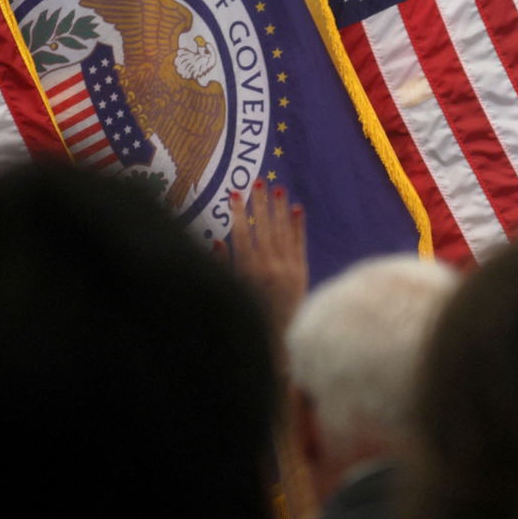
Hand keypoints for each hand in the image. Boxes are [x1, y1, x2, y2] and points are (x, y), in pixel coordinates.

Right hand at [227, 181, 308, 339]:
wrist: (279, 338)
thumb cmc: (250, 316)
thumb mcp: (231, 292)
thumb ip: (223, 267)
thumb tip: (216, 240)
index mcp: (247, 271)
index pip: (241, 234)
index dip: (238, 213)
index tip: (234, 193)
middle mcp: (268, 266)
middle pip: (263, 228)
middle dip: (260, 203)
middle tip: (258, 181)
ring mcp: (287, 268)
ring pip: (282, 232)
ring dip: (279, 209)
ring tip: (277, 189)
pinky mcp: (301, 272)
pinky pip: (300, 244)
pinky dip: (298, 226)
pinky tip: (297, 209)